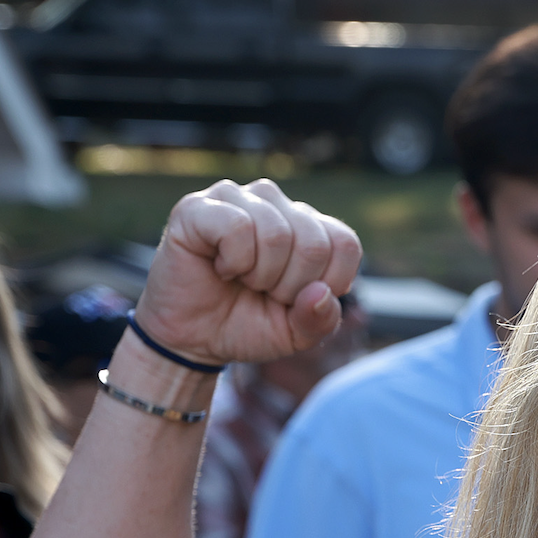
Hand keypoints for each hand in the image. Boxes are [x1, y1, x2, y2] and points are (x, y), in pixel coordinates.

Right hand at [133, 179, 361, 366]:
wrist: (193, 338)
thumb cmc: (248, 326)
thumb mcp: (296, 334)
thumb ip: (321, 320)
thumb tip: (321, 293)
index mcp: (308, 227)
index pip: (344, 243)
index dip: (328, 283)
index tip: (298, 299)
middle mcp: (276, 204)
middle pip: (314, 242)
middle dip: (291, 286)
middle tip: (264, 292)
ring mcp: (237, 199)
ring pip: (277, 233)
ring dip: (261, 275)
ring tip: (242, 279)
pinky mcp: (199, 207)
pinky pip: (238, 226)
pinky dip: (235, 261)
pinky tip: (220, 266)